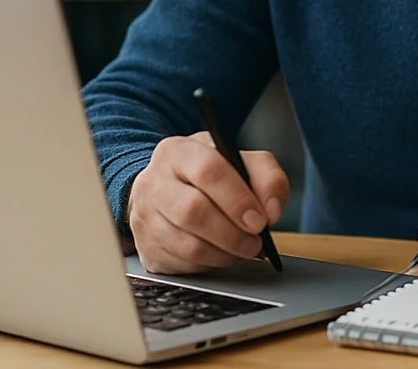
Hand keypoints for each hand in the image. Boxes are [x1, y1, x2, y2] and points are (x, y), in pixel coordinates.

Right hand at [127, 132, 289, 273]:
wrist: (166, 190)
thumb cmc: (206, 176)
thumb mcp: (239, 161)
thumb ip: (267, 177)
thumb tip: (272, 210)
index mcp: (178, 152)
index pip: (208, 170)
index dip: (238, 199)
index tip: (260, 220)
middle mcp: (154, 182)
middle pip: (194, 211)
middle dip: (233, 233)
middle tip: (255, 241)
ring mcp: (145, 217)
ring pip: (189, 246)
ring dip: (225, 253)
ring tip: (242, 247)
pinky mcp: (146, 249)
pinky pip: (183, 266)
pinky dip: (210, 264)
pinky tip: (220, 253)